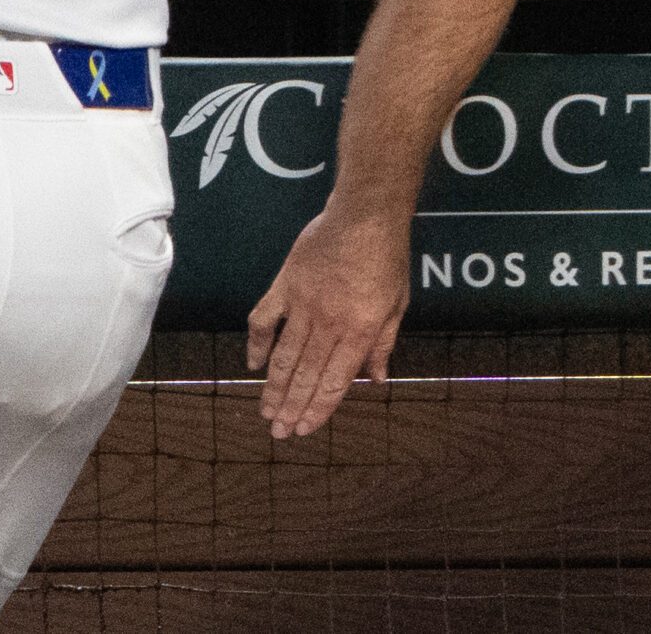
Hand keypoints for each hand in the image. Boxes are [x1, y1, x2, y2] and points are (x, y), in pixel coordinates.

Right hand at [245, 206, 408, 438]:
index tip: (304, 429)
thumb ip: (383, 344)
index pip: (335, 381)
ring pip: (285, 354)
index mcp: (359, 331)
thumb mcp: (397, 305)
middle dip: (291, 406)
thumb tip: (376, 379)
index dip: (319, 408)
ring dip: (274, 386)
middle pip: (307, 374)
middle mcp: (329, 324)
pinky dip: (257, 342)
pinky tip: (253, 363)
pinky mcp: (285, 285)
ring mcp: (303, 304)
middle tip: (278, 432)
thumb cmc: (387, 259)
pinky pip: (264, 318)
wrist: (363, 217)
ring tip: (265, 411)